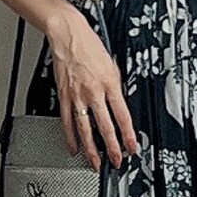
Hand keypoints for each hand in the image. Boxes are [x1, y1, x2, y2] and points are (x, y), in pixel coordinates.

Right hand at [47, 5, 137, 171]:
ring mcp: (77, 96)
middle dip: (112, 147)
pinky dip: (70, 137)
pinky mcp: (64, 96)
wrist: (67, 34)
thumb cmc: (89, 45)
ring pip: (85, 129)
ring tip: (94, 162)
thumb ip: (115, 85)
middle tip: (116, 161)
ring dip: (91, 149)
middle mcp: (93, 91)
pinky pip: (67, 121)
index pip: (122, 116)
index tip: (132, 147)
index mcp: (109, 83)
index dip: (128, 135)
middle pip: (105, 126)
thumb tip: (120, 103)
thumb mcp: (111, 64)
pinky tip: (74, 147)